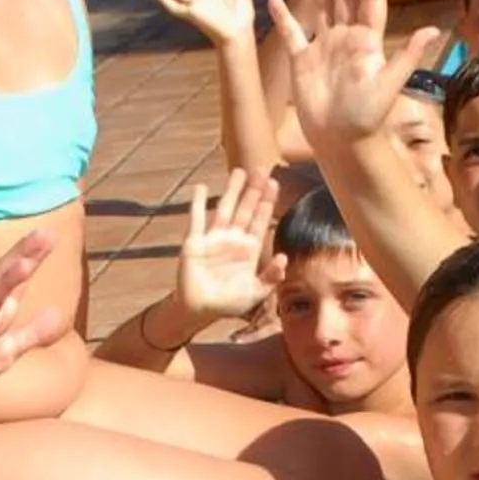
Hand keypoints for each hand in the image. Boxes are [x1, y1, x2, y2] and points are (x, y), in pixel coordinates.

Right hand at [0, 230, 68, 404]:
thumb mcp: (8, 350)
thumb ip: (34, 332)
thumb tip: (58, 312)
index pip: (18, 279)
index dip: (33, 257)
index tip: (50, 234)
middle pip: (5, 278)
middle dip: (23, 255)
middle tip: (43, 234)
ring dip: (6, 283)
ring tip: (24, 264)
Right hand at [173, 169, 277, 321]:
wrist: (200, 309)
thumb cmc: (229, 303)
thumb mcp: (255, 292)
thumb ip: (271, 277)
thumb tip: (283, 258)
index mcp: (249, 250)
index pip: (260, 220)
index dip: (267, 202)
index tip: (274, 183)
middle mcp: (233, 239)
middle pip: (246, 209)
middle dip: (253, 191)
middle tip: (262, 170)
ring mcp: (214, 238)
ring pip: (225, 208)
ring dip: (232, 191)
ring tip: (239, 171)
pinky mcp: (195, 242)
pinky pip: (196, 219)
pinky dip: (197, 203)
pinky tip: (201, 187)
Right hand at [268, 0, 442, 145]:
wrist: (341, 140)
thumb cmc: (368, 116)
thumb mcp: (390, 84)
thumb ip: (408, 56)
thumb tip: (433, 30)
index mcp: (368, 40)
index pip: (370, 0)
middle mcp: (346, 38)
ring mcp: (323, 47)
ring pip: (319, 8)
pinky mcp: (303, 60)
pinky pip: (292, 34)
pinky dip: (284, 18)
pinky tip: (274, 0)